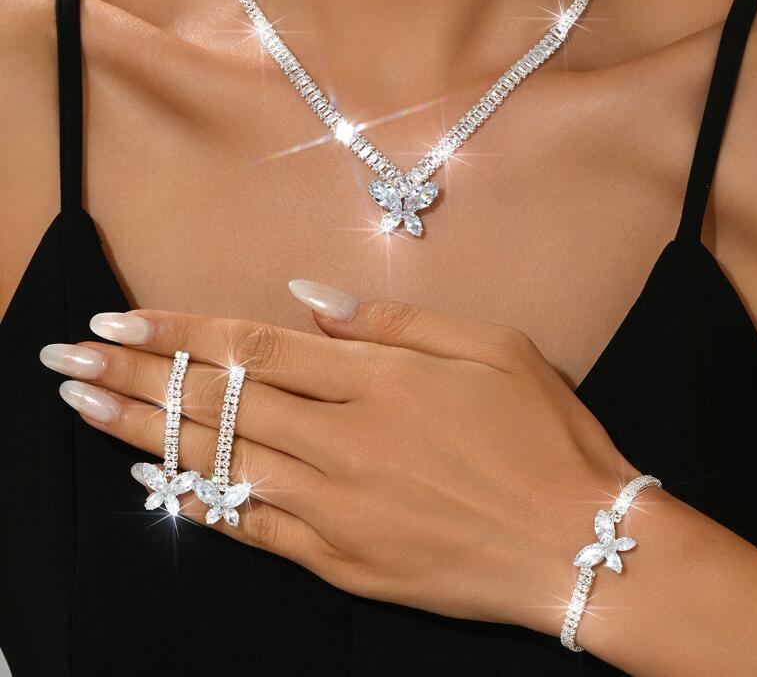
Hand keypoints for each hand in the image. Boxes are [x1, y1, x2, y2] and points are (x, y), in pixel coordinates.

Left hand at [41, 280, 641, 636]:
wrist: (582, 545)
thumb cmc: (546, 435)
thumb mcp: (491, 347)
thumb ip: (394, 322)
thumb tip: (312, 298)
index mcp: (380, 383)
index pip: (255, 348)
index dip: (182, 332)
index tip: (120, 320)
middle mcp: (345, 443)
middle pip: (218, 401)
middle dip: (136, 375)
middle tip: (68, 358)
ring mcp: (336, 510)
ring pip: (218, 462)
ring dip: (142, 433)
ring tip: (81, 408)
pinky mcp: (342, 564)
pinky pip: (253, 528)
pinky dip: (198, 502)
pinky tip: (154, 482)